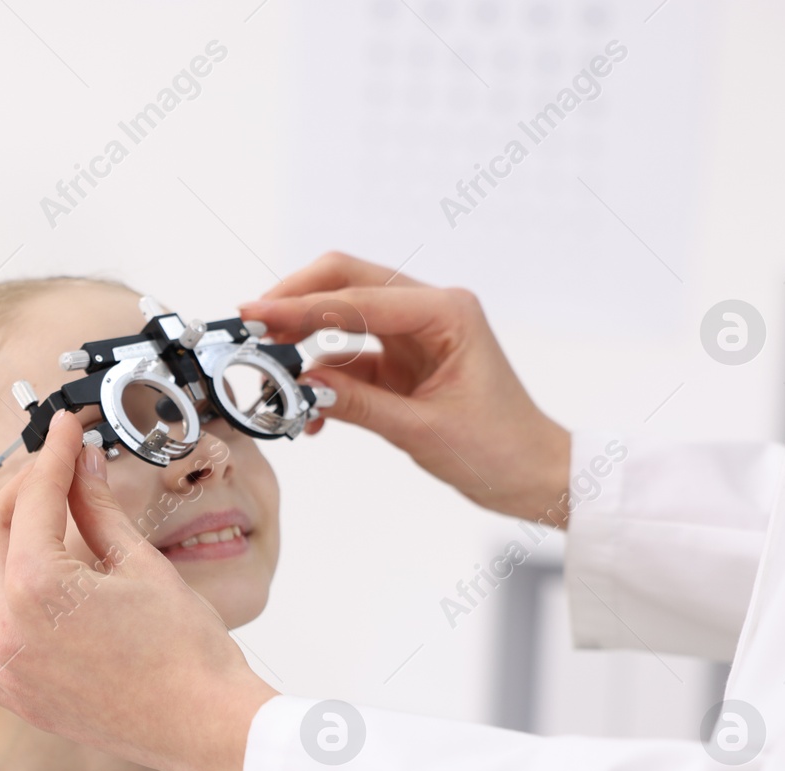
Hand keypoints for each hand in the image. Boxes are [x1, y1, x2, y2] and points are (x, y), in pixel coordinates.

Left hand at [0, 410, 278, 770]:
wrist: (204, 725)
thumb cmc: (187, 653)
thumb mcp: (142, 564)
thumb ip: (99, 508)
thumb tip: (82, 464)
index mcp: (38, 589)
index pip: (33, 500)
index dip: (52, 455)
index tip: (65, 432)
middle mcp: (6, 631)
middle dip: (16, 494)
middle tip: (51, 475)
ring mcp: (4, 670)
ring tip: (5, 534)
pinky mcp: (15, 698)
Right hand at [240, 252, 572, 525]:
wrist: (532, 474)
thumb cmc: (500, 448)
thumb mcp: (422, 430)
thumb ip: (358, 403)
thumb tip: (301, 385)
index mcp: (446, 313)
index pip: (358, 297)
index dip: (300, 306)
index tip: (256, 314)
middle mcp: (430, 311)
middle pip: (346, 282)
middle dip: (295, 301)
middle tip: (251, 326)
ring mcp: (415, 333)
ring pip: (342, 315)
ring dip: (303, 340)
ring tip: (269, 371)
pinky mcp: (403, 359)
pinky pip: (350, 355)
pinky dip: (323, 375)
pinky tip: (307, 408)